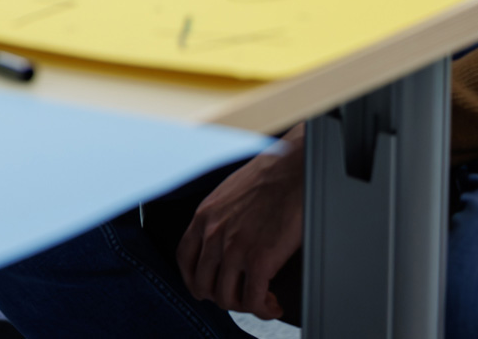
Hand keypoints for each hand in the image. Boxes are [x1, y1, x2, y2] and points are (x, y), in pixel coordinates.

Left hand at [175, 126, 306, 320]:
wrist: (293, 169)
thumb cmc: (269, 176)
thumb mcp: (229, 193)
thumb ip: (221, 217)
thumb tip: (227, 237)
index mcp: (205, 217)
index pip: (185, 260)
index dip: (195, 280)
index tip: (207, 287)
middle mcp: (214, 234)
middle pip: (204, 285)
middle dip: (223, 296)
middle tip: (241, 296)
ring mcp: (235, 249)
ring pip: (227, 298)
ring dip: (244, 305)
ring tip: (261, 301)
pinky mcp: (260, 260)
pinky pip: (254, 300)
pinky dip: (263, 309)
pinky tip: (273, 304)